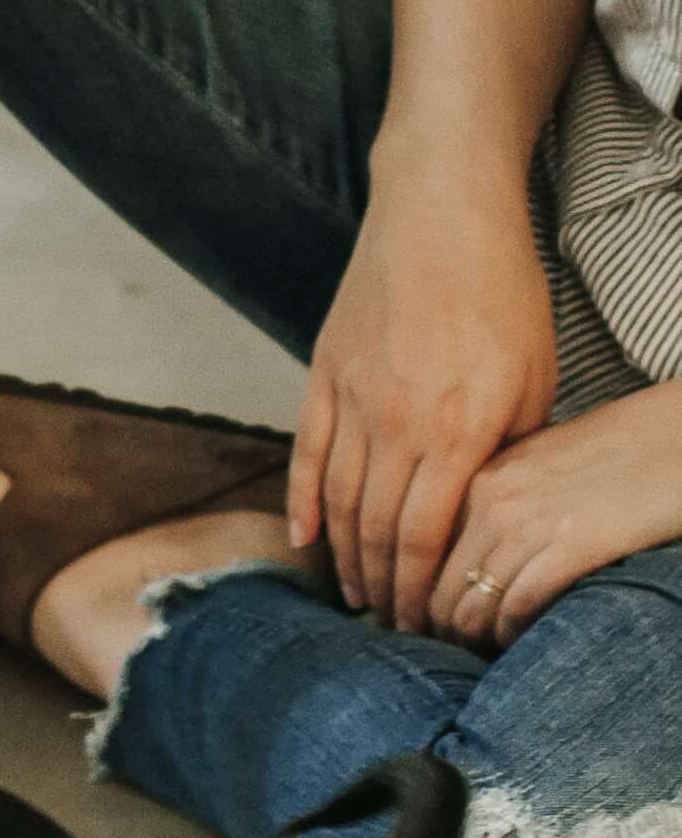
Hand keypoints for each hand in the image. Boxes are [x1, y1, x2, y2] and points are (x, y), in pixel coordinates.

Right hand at [291, 178, 556, 628]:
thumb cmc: (501, 292)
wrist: (440, 213)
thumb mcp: (533, 380)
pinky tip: (303, 539)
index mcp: (458, 432)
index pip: (428, 539)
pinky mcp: (322, 374)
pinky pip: (306, 454)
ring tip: (353, 594)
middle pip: (378, 531)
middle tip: (388, 624)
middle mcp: (397, 426)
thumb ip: (505, 451)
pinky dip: (303, 502)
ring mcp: (351, 400)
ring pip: (338, 501)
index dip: (422, 591)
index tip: (425, 624)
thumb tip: (485, 512)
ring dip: (344, 557)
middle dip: (384, 588)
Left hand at [428, 384, 681, 648]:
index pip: (420, 554)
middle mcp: (490, 499)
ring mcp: (527, 522)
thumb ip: (496, 500)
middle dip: (437, 630)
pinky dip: (510, 635)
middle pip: (436, 589)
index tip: (416, 625)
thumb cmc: (616, 453)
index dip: (412, 599)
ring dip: (472, 640)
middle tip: (451, 652)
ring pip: (469, 607)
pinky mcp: (570, 545)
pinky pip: (516, 608)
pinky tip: (518, 642)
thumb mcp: (537, 463)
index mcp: (476, 477)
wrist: (678, 437)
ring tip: (484, 652)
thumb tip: (465, 559)